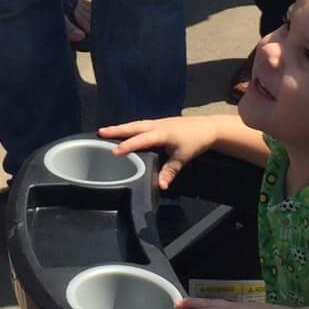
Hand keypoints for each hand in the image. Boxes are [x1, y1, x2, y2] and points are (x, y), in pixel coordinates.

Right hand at [100, 115, 222, 189]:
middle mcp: (156, 125)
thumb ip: (170, 171)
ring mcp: (158, 122)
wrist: (208, 127)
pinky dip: (131, 127)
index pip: (140, 140)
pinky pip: (141, 124)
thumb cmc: (195, 142)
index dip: (127, 146)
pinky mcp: (160, 123)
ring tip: (106, 131)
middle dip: (116, 130)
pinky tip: (125, 131)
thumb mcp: (183, 158)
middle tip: (100, 132)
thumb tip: (161, 185)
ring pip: (136, 124)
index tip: (114, 152)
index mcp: (161, 133)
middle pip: (133, 127)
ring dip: (121, 127)